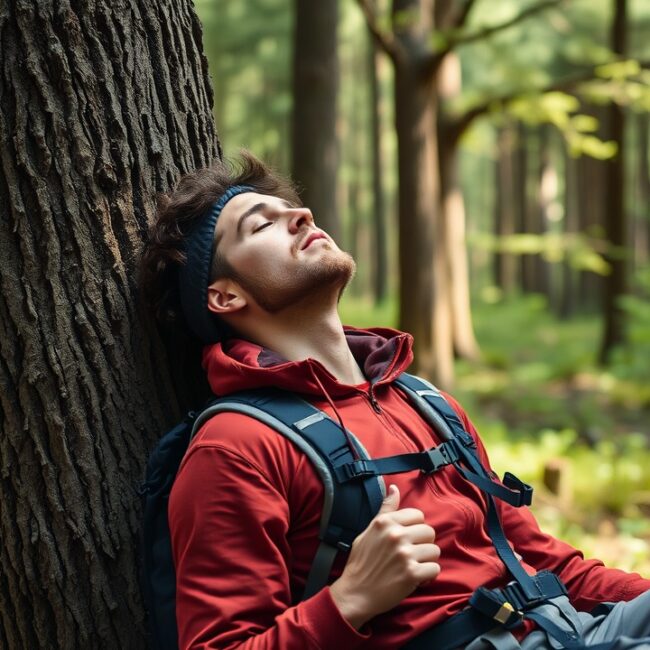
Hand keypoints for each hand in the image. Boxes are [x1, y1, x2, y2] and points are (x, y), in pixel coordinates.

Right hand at [329, 485, 439, 628]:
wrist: (355, 593)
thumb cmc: (361, 562)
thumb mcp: (368, 531)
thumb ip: (385, 510)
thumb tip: (395, 488)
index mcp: (385, 522)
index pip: (418, 515)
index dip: (415, 528)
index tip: (407, 538)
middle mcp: (396, 535)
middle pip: (429, 531)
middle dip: (423, 543)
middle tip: (411, 554)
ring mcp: (405, 554)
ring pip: (434, 550)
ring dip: (426, 560)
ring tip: (413, 565)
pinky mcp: (412, 574)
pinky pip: (435, 568)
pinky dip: (428, 576)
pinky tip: (416, 578)